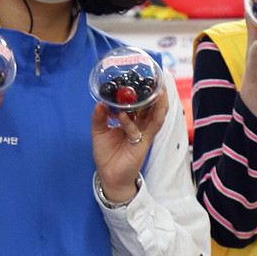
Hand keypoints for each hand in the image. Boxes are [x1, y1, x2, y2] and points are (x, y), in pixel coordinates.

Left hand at [90, 75, 169, 204]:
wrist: (109, 176)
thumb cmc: (107, 155)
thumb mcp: (99, 132)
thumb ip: (99, 117)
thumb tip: (100, 103)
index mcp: (133, 122)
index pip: (141, 105)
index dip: (143, 93)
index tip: (141, 79)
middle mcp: (141, 127)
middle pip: (153, 108)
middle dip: (156, 95)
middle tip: (156, 80)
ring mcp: (143, 136)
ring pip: (156, 118)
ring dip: (157, 105)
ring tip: (157, 91)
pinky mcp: (140, 146)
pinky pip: (138, 131)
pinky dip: (130, 122)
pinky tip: (123, 114)